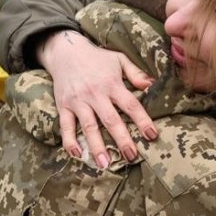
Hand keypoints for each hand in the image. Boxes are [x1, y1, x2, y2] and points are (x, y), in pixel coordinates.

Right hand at [38, 30, 157, 166]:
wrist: (65, 51)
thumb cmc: (97, 58)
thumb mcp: (119, 59)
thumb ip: (136, 73)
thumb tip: (152, 85)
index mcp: (112, 84)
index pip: (130, 104)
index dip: (142, 120)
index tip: (152, 135)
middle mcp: (95, 94)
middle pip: (110, 119)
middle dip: (122, 139)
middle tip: (131, 156)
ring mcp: (78, 101)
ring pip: (88, 126)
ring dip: (96, 146)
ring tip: (104, 163)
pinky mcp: (63, 106)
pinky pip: (65, 126)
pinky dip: (70, 141)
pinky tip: (77, 154)